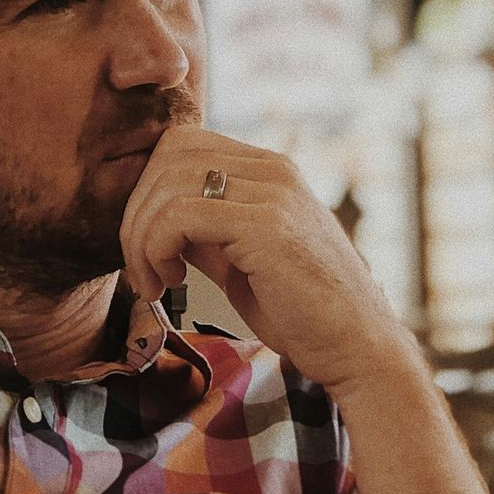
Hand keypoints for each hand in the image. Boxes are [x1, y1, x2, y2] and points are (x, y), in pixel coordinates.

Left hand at [117, 126, 420, 396]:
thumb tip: (156, 222)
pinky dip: (156, 249)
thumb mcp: (242, 260)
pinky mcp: (267, 225)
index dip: (149, 191)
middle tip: (143, 269)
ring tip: (155, 282)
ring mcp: (273, 192)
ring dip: (141, 237)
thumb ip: (205, 233)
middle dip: (137, 213)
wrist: (357, 348)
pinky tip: (171, 282)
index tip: (148, 247)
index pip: (182, 144)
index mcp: (269, 171)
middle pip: (168, 155)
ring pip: (168, 183)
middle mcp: (272, 169)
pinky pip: (180, 215)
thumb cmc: (303, 313)